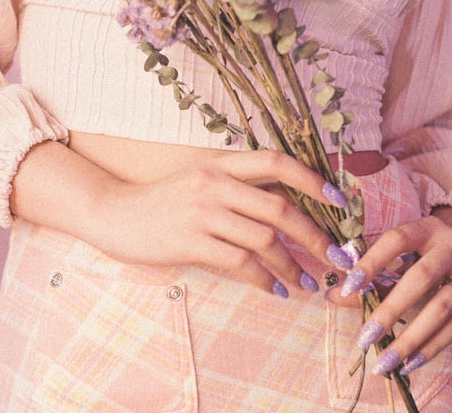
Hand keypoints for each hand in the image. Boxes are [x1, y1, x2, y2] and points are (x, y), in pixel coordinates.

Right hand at [12, 142, 344, 296]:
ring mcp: (201, 212)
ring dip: (291, 265)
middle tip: (335, 257)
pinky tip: (275, 290)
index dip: (312, 179)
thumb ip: (239, 188)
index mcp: (220, 163)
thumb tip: (290, 208)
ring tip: (304, 281)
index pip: (276, 162)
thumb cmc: (163, 201)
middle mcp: (214, 182)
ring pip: (263, 240)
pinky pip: (241, 264)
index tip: (339, 202)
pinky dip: (265, 280)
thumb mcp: (201, 182)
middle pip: (279, 208)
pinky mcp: (190, 242)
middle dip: (315, 236)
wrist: (113, 213)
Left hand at [326, 206, 451, 374]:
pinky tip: (411, 362)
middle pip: (420, 277)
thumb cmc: (428, 254)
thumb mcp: (403, 255)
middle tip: (364, 338)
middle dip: (390, 311)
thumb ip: (372, 275)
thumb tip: (331, 295)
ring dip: (410, 338)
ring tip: (386, 361)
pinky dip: (432, 346)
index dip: (371, 262)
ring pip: (441, 307)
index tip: (347, 288)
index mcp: (427, 227)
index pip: (396, 240)